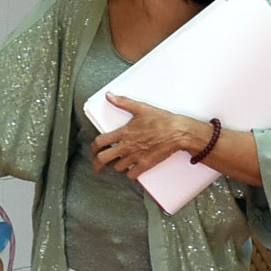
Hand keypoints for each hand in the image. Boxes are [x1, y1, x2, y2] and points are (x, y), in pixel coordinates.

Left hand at [91, 95, 209, 176]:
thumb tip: (110, 96)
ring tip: (118, 163)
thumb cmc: (161, 120)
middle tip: (97, 166)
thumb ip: (123, 102)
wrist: (177, 132)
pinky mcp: (145, 165)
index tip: (94, 150)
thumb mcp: (140, 108)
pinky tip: (132, 169)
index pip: (100, 142)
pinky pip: (132, 175)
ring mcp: (135, 157)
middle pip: (103, 159)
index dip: (94, 147)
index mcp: (124, 133)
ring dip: (116, 166)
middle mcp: (127, 146)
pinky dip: (130, 173)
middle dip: (97, 164)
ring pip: (117, 167)